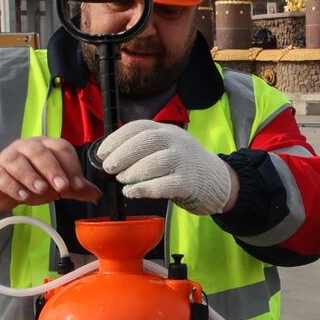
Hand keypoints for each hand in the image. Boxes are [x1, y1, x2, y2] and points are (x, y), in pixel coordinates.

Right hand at [0, 137, 100, 210]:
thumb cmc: (31, 180)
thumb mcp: (55, 184)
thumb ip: (75, 188)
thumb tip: (97, 194)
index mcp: (45, 146)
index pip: (61, 148)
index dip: (71, 165)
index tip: (78, 184)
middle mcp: (26, 147)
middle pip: (40, 152)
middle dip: (53, 169)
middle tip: (62, 187)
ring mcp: (7, 158)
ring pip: (18, 161)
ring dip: (31, 176)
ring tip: (41, 190)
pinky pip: (2, 175)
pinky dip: (13, 186)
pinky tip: (22, 196)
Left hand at [96, 120, 235, 214]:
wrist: (217, 181)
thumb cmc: (184, 166)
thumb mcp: (167, 146)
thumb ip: (145, 147)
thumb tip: (111, 156)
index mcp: (167, 130)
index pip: (139, 127)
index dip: (117, 138)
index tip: (102, 152)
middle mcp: (176, 141)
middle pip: (146, 141)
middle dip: (122, 154)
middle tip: (109, 167)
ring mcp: (184, 161)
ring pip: (155, 162)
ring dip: (133, 171)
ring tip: (121, 180)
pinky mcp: (188, 182)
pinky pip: (164, 184)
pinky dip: (144, 188)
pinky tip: (132, 192)